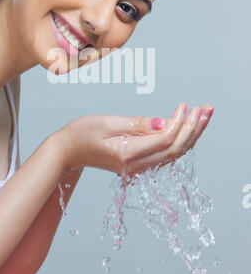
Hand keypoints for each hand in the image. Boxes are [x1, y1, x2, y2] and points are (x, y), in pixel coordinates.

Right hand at [56, 102, 213, 176]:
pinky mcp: (137, 165)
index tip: (185, 105)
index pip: (164, 140)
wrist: (67, 151)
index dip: (179, 123)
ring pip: (173, 154)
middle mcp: (135, 166)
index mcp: (127, 154)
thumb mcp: (108, 122)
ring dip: (191, 135)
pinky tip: (188, 128)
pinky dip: (179, 141)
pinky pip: (165, 155)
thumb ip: (137, 124)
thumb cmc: (82, 133)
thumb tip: (165, 123)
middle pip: (174, 150)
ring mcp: (137, 168)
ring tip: (204, 116)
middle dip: (193, 129)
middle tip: (206, 109)